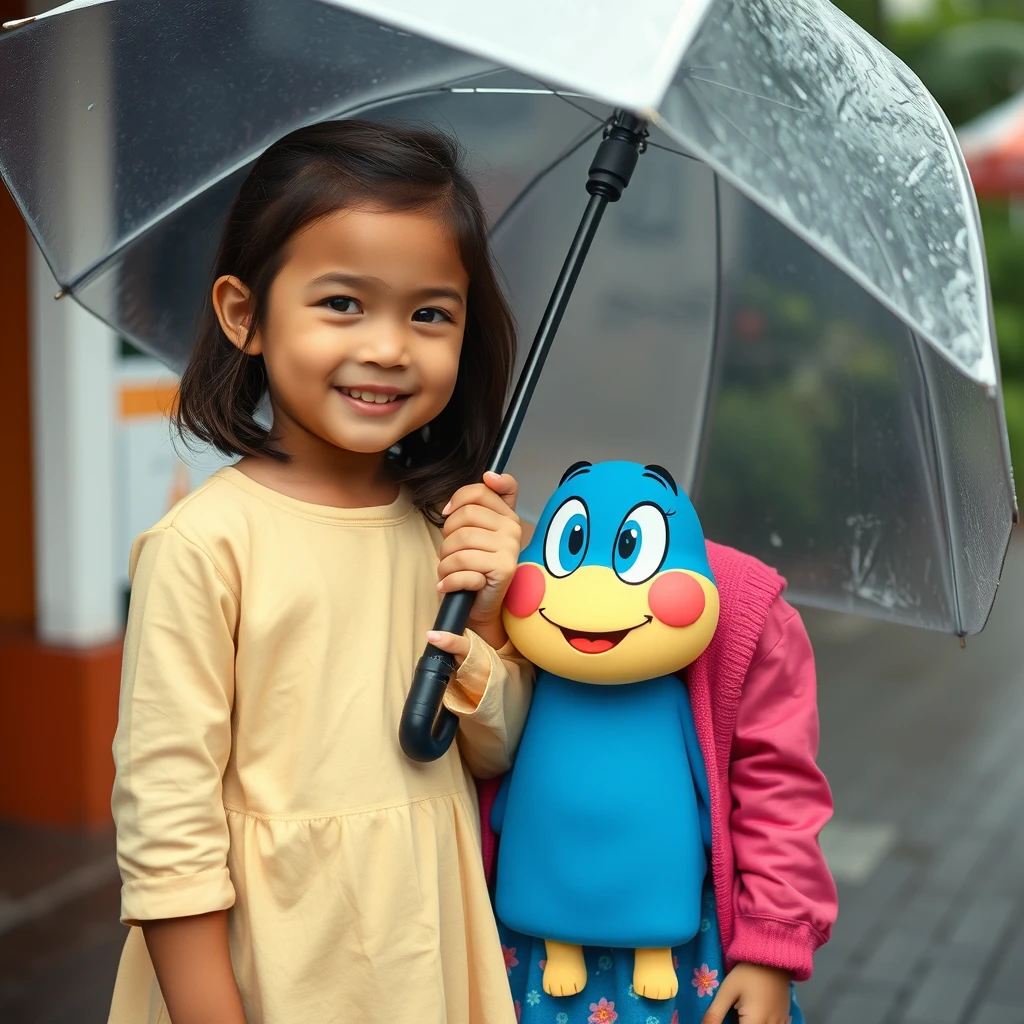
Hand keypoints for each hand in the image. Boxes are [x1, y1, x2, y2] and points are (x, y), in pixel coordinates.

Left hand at [430, 472, 520, 657]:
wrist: (484, 608)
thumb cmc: (475, 569)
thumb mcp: (479, 534)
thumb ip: (485, 502)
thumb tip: (490, 474)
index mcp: (508, 516)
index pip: (479, 492)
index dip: (457, 500)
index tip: (448, 513)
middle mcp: (513, 529)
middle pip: (464, 518)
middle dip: (446, 538)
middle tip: (448, 555)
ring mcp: (510, 549)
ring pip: (459, 544)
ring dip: (445, 563)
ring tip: (449, 572)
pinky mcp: (503, 570)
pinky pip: (462, 567)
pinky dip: (448, 580)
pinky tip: (448, 585)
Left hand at [702, 962, 790, 1023]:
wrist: (772, 958)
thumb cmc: (747, 973)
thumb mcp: (727, 991)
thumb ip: (715, 1013)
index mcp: (756, 1023)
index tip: (725, 1019)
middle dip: (738, 1023)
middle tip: (733, 1012)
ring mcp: (780, 1023)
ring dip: (750, 1022)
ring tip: (741, 1013)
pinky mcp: (785, 1018)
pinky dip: (761, 1022)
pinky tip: (752, 1015)